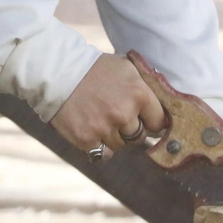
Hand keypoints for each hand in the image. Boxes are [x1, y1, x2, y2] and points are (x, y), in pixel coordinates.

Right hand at [50, 53, 168, 154]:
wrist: (59, 72)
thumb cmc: (95, 68)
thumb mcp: (126, 68)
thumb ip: (145, 88)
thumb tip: (163, 108)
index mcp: (138, 94)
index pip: (159, 122)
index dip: (151, 121)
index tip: (145, 120)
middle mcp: (124, 113)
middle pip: (140, 137)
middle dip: (131, 129)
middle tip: (117, 115)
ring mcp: (105, 128)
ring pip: (121, 146)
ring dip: (114, 136)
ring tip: (101, 119)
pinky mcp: (87, 139)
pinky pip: (104, 154)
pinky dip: (100, 146)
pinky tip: (93, 130)